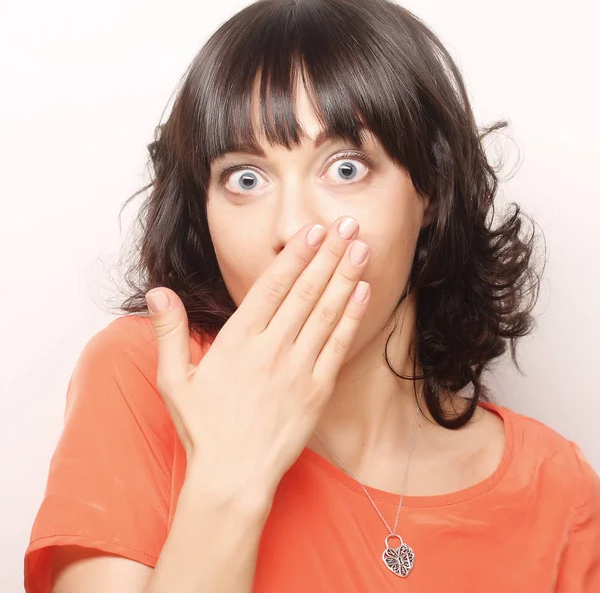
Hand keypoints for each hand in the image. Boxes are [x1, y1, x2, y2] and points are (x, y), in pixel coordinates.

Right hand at [145, 216, 370, 505]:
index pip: (272, 286)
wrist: (233, 478)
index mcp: (238, 341)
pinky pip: (338, 346)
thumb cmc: (203, 429)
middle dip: (329, 254)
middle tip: (347, 225)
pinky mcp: (317, 391)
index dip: (296, 255)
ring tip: (361, 248)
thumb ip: (169, 332)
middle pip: (305, 291)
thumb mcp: (174, 380)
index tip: (314, 231)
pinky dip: (352, 317)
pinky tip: (362, 293)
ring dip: (345, 277)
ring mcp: (298, 369)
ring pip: (326, 312)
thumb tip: (157, 292)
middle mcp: (271, 349)